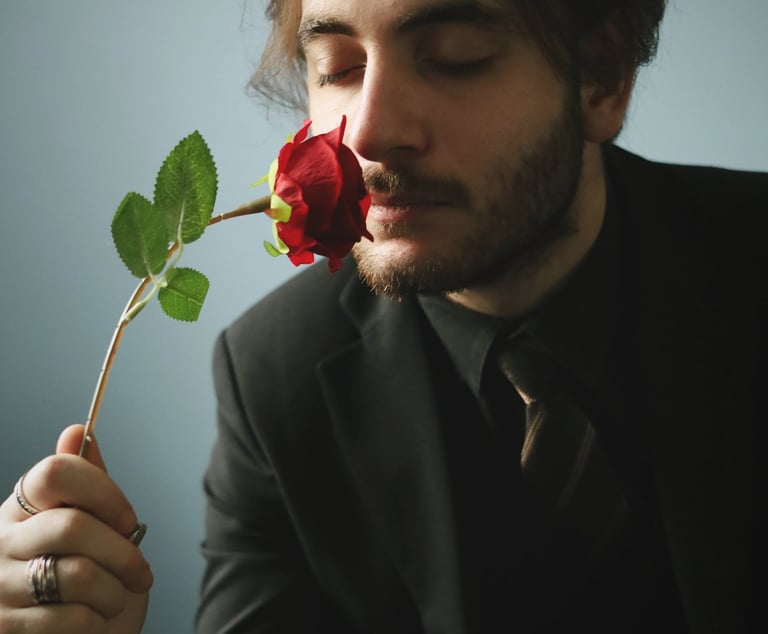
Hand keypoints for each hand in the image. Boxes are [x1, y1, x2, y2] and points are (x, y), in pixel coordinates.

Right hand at [0, 425, 151, 632]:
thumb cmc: (91, 580)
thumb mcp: (96, 527)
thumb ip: (89, 485)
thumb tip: (76, 430)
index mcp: (23, 507)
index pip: (54, 473)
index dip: (102, 491)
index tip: (129, 519)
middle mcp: (0, 541)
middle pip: (74, 526)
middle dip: (124, 554)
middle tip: (142, 573)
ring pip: (78, 574)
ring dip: (115, 592)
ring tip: (117, 599)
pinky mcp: (6, 627)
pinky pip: (72, 617)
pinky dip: (99, 622)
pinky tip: (96, 623)